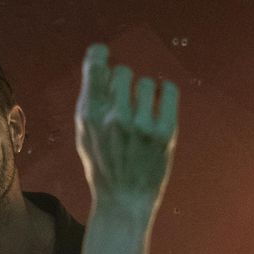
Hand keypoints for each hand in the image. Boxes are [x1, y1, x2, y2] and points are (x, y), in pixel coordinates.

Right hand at [74, 43, 177, 214]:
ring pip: (147, 81)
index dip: (100, 54)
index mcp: (90, 116)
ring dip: (146, 92)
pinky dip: (166, 93)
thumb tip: (101, 63)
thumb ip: (90, 100)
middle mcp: (114, 118)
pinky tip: (160, 103)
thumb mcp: (84, 134)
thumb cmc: (104, 164)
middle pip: (123, 71)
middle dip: (125, 82)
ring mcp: (140, 125)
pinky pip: (169, 90)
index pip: (95, 66)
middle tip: (127, 99)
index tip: (104, 55)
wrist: (124, 199)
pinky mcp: (164, 132)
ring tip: (143, 109)